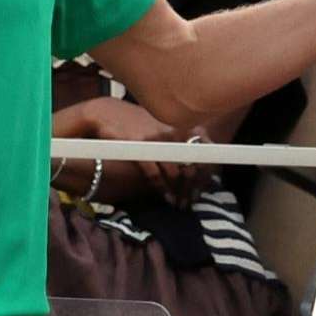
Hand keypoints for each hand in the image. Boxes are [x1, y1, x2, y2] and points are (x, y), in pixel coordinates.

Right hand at [83, 97, 200, 207]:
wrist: (108, 112)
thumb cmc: (140, 122)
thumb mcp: (168, 125)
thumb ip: (185, 138)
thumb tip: (202, 158)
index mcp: (185, 125)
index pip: (207, 152)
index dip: (207, 174)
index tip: (203, 188)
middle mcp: (175, 131)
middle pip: (194, 166)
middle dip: (194, 187)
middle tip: (191, 201)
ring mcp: (158, 139)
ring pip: (177, 173)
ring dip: (181, 192)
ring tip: (181, 204)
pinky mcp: (140, 148)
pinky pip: (156, 174)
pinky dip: (164, 189)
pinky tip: (168, 198)